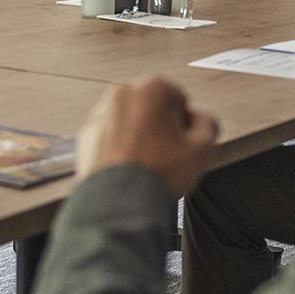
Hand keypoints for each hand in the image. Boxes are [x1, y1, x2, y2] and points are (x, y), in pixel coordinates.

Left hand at [77, 76, 218, 197]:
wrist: (117, 206)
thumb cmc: (155, 175)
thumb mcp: (204, 148)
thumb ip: (209, 123)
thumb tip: (200, 121)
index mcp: (153, 87)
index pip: (179, 100)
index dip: (184, 124)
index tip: (182, 143)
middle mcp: (123, 94)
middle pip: (153, 107)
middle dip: (160, 127)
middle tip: (166, 155)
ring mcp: (100, 114)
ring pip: (130, 121)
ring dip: (139, 137)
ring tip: (146, 165)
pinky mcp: (85, 136)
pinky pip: (111, 137)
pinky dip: (119, 149)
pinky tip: (130, 169)